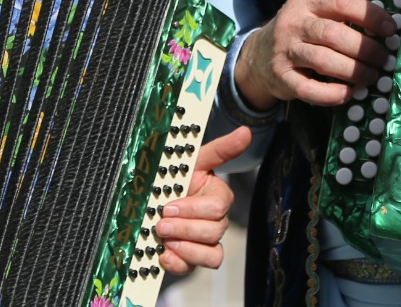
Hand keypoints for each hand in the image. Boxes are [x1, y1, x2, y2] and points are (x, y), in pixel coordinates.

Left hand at [155, 125, 250, 273]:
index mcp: (218, 195)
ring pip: (212, 254)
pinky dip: (179, 263)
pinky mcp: (194, 258)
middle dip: (184, 228)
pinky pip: (196, 268)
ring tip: (164, 240)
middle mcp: (216, 220)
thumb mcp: (193, 160)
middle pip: (214, 231)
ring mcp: (206, 241)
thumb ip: (220, 149)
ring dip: (185, 249)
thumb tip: (245, 131)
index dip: (193, 209)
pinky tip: (164, 256)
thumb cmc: (177, 179)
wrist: (154, 199)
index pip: (217, 207)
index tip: (168, 205)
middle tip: (161, 224)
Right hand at [236, 0, 396, 108]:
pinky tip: (348, 93)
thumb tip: (387, 30)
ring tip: (371, 77)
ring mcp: (284, 50)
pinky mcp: (281, 77)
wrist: (258, 56)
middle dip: (365, 49)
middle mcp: (293, 23)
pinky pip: (309, 89)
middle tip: (383, 59)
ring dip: (354, 71)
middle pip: (334, 34)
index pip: (342, 2)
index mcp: (305, 1)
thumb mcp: (315, 15)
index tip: (390, 29)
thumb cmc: (300, 34)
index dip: (370, 16)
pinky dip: (332, 94)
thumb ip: (343, 18)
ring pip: (324, 61)